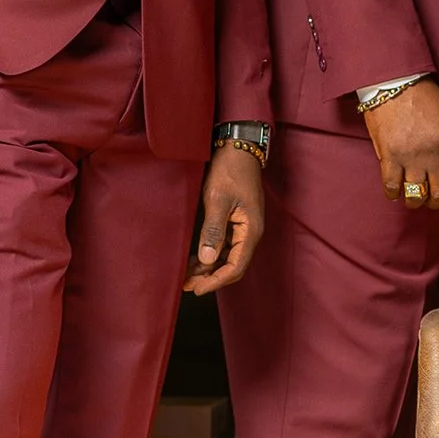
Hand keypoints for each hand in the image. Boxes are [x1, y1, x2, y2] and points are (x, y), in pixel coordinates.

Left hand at [185, 143, 264, 294]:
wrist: (238, 148)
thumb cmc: (230, 170)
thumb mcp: (218, 200)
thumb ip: (213, 230)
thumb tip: (208, 259)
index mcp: (251, 230)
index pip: (236, 266)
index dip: (216, 280)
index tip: (197, 288)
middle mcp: (250, 232)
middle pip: (233, 265)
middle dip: (211, 278)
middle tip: (187, 286)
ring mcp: (243, 227)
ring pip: (228, 257)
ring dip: (209, 268)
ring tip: (187, 276)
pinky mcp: (236, 221)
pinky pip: (225, 245)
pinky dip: (210, 254)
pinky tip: (195, 259)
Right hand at [362, 78, 438, 212]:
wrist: (393, 80)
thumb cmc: (421, 92)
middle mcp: (434, 152)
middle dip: (438, 201)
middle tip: (434, 203)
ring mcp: (411, 156)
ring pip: (417, 193)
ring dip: (417, 202)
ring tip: (415, 202)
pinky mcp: (389, 156)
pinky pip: (392, 185)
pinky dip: (394, 194)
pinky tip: (395, 194)